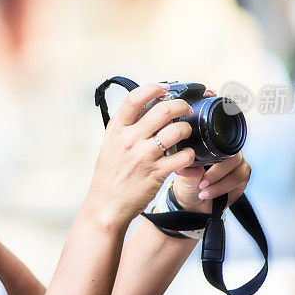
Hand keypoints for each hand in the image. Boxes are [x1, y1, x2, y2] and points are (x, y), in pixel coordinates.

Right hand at [86, 83, 195, 224]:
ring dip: (187, 128)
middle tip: (185, 108)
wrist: (105, 206)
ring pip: (177, 131)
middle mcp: (130, 140)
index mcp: (117, 130)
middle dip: (180, 105)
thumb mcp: (110, 145)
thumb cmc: (109, 175)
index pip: (134, 98)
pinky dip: (189, 154)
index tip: (164, 88)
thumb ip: (124, 126)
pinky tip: (186, 156)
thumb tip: (143, 106)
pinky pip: (183, 157)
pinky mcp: (157, 173)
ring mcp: (144, 156)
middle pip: (163, 110)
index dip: (152, 88)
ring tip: (186, 132)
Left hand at [171, 88, 250, 212]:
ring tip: (203, 188)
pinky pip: (239, 179)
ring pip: (237, 166)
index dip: (216, 140)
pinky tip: (209, 193)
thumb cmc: (186, 181)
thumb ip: (186, 166)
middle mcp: (225, 149)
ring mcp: (236, 162)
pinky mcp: (242, 176)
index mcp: (211, 142)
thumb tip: (184, 164)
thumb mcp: (181, 172)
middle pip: (232, 151)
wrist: (191, 201)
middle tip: (201, 179)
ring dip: (219, 180)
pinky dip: (223, 188)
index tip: (204, 159)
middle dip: (216, 169)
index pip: (220, 133)